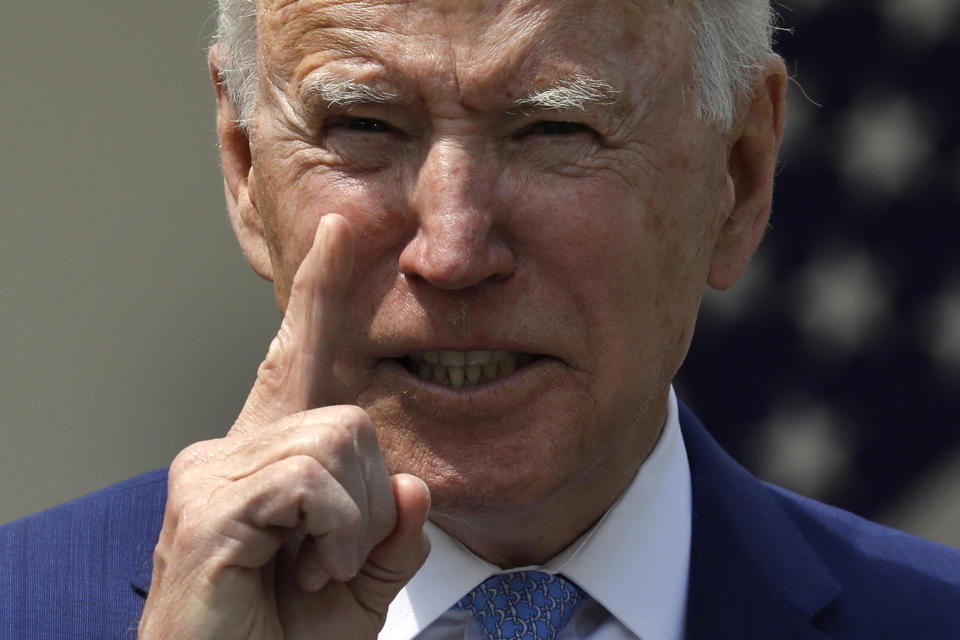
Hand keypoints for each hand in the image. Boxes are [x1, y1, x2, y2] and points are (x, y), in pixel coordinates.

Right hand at [138, 214, 430, 638]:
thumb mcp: (360, 584)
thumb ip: (391, 533)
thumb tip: (411, 487)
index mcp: (267, 456)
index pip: (299, 355)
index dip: (321, 291)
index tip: (341, 229)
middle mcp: (229, 448)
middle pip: (351, 415)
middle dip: (368, 498)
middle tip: (331, 560)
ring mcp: (210, 471)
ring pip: (338, 440)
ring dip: (351, 525)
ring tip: (312, 570)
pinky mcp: (207, 504)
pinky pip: (313, 479)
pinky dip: (334, 535)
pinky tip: (304, 571)